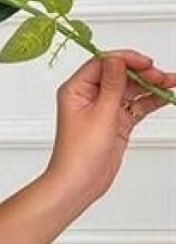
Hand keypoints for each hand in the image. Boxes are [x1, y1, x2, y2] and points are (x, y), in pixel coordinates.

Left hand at [43, 48, 175, 205]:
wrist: (79, 183)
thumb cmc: (79, 153)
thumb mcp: (100, 113)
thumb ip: (113, 85)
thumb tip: (117, 60)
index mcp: (76, 89)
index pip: (103, 63)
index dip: (125, 60)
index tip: (145, 62)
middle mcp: (89, 96)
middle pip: (120, 74)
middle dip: (142, 72)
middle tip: (160, 76)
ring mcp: (103, 109)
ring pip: (131, 89)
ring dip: (150, 85)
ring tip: (170, 82)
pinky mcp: (116, 122)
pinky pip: (136, 105)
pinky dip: (150, 100)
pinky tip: (165, 96)